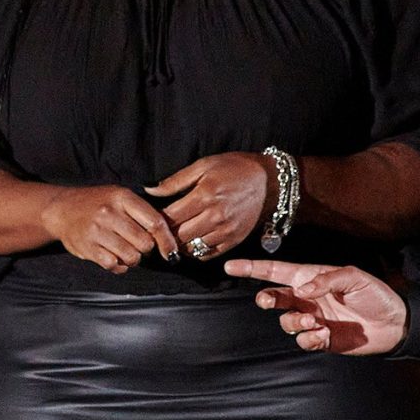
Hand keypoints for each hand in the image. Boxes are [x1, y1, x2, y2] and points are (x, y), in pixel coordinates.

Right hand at [41, 184, 179, 273]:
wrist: (61, 209)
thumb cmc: (96, 203)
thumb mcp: (119, 196)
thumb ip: (142, 212)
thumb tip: (169, 236)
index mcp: (122, 197)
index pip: (155, 222)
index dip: (167, 240)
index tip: (172, 251)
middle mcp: (109, 213)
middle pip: (145, 243)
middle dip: (146, 248)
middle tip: (137, 244)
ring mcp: (97, 231)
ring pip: (132, 257)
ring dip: (132, 259)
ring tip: (125, 250)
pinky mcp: (88, 248)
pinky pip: (114, 265)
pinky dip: (118, 265)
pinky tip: (114, 257)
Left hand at [153, 152, 273, 256]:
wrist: (270, 182)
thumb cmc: (235, 169)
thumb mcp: (204, 165)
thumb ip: (175, 181)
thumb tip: (150, 191)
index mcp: (205, 196)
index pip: (170, 217)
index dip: (156, 219)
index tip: (150, 218)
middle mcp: (215, 217)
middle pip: (178, 236)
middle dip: (164, 235)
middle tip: (157, 231)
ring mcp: (226, 231)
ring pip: (191, 248)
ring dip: (178, 245)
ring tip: (172, 237)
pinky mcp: (234, 241)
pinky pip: (207, 254)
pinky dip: (195, 251)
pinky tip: (190, 241)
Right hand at [224, 259, 405, 354]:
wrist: (395, 324)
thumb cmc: (376, 295)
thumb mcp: (355, 277)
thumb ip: (326, 279)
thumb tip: (301, 290)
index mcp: (312, 278)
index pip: (276, 272)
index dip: (252, 269)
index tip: (231, 266)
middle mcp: (307, 299)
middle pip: (273, 297)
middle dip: (266, 299)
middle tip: (269, 301)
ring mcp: (313, 319)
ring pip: (286, 322)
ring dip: (294, 322)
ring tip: (315, 322)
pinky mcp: (321, 339)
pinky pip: (303, 341)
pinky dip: (309, 338)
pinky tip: (324, 334)